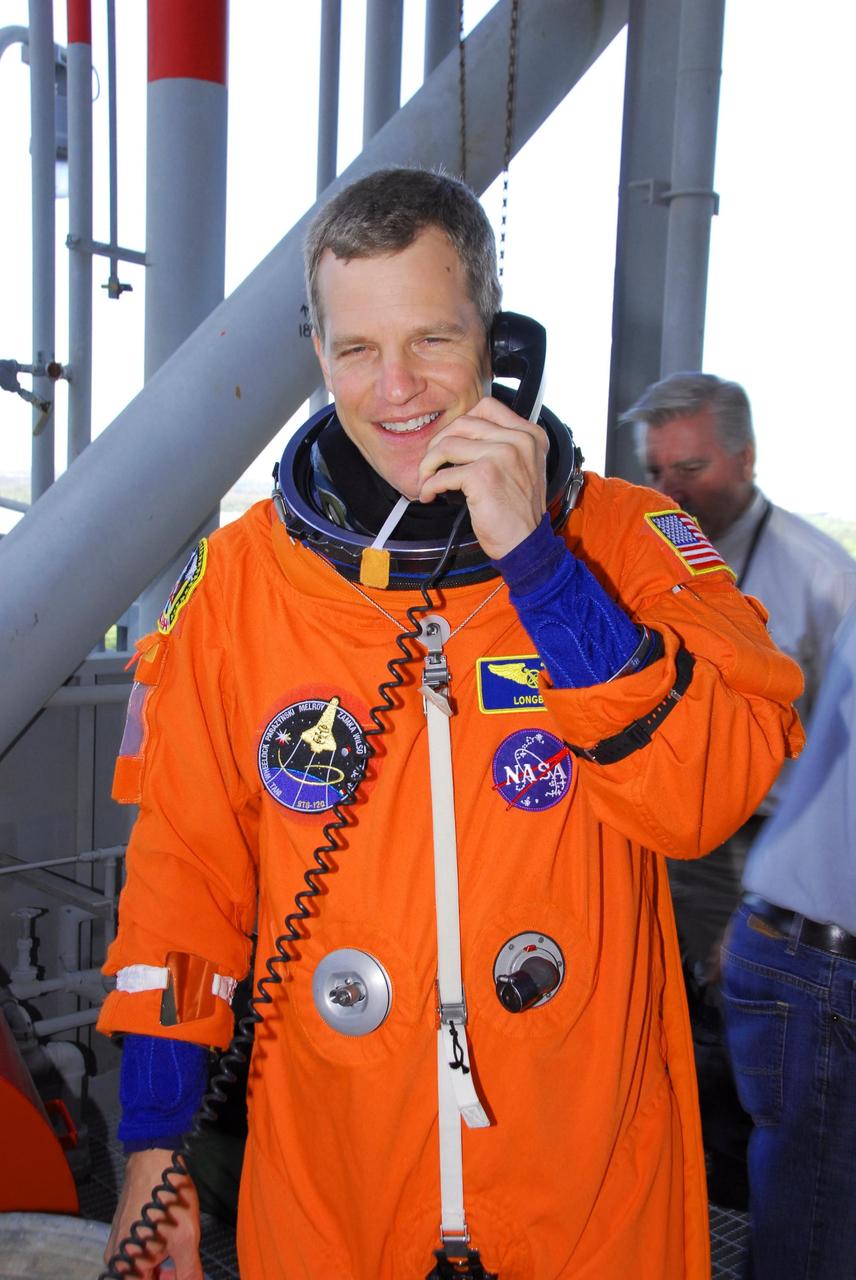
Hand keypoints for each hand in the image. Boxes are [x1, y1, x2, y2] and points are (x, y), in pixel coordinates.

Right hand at [104, 1149, 202, 1278]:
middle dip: (166, 1275)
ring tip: (177, 1248)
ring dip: (161, 1267)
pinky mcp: (120, 1233)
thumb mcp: (186, 1240)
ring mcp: (116, 1247)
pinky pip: (137, 1254)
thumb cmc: (169, 1198)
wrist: (154, 1161)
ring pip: (141, 1269)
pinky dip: (153, 1253)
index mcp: (128, 1270)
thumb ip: (189, 1272)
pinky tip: (167, 1239)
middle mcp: (116, 1262)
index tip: (184, 1274)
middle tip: (184, 1264)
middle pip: (143, 1279)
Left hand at [417, 395, 547, 558]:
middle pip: (463, 423)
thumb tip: (460, 435)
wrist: (526, 543)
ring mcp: (502, 455)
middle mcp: (519, 440)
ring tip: (426, 480)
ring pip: (447, 445)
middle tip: (431, 462)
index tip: (449, 442)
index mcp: (530, 434)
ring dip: (428, 465)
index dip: (460, 423)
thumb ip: (503, 445)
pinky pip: (442, 474)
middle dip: (438, 442)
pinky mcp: (483, 474)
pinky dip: (430, 486)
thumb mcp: (523, 468)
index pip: (487, 407)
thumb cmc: (519, 512)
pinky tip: (430, 495)